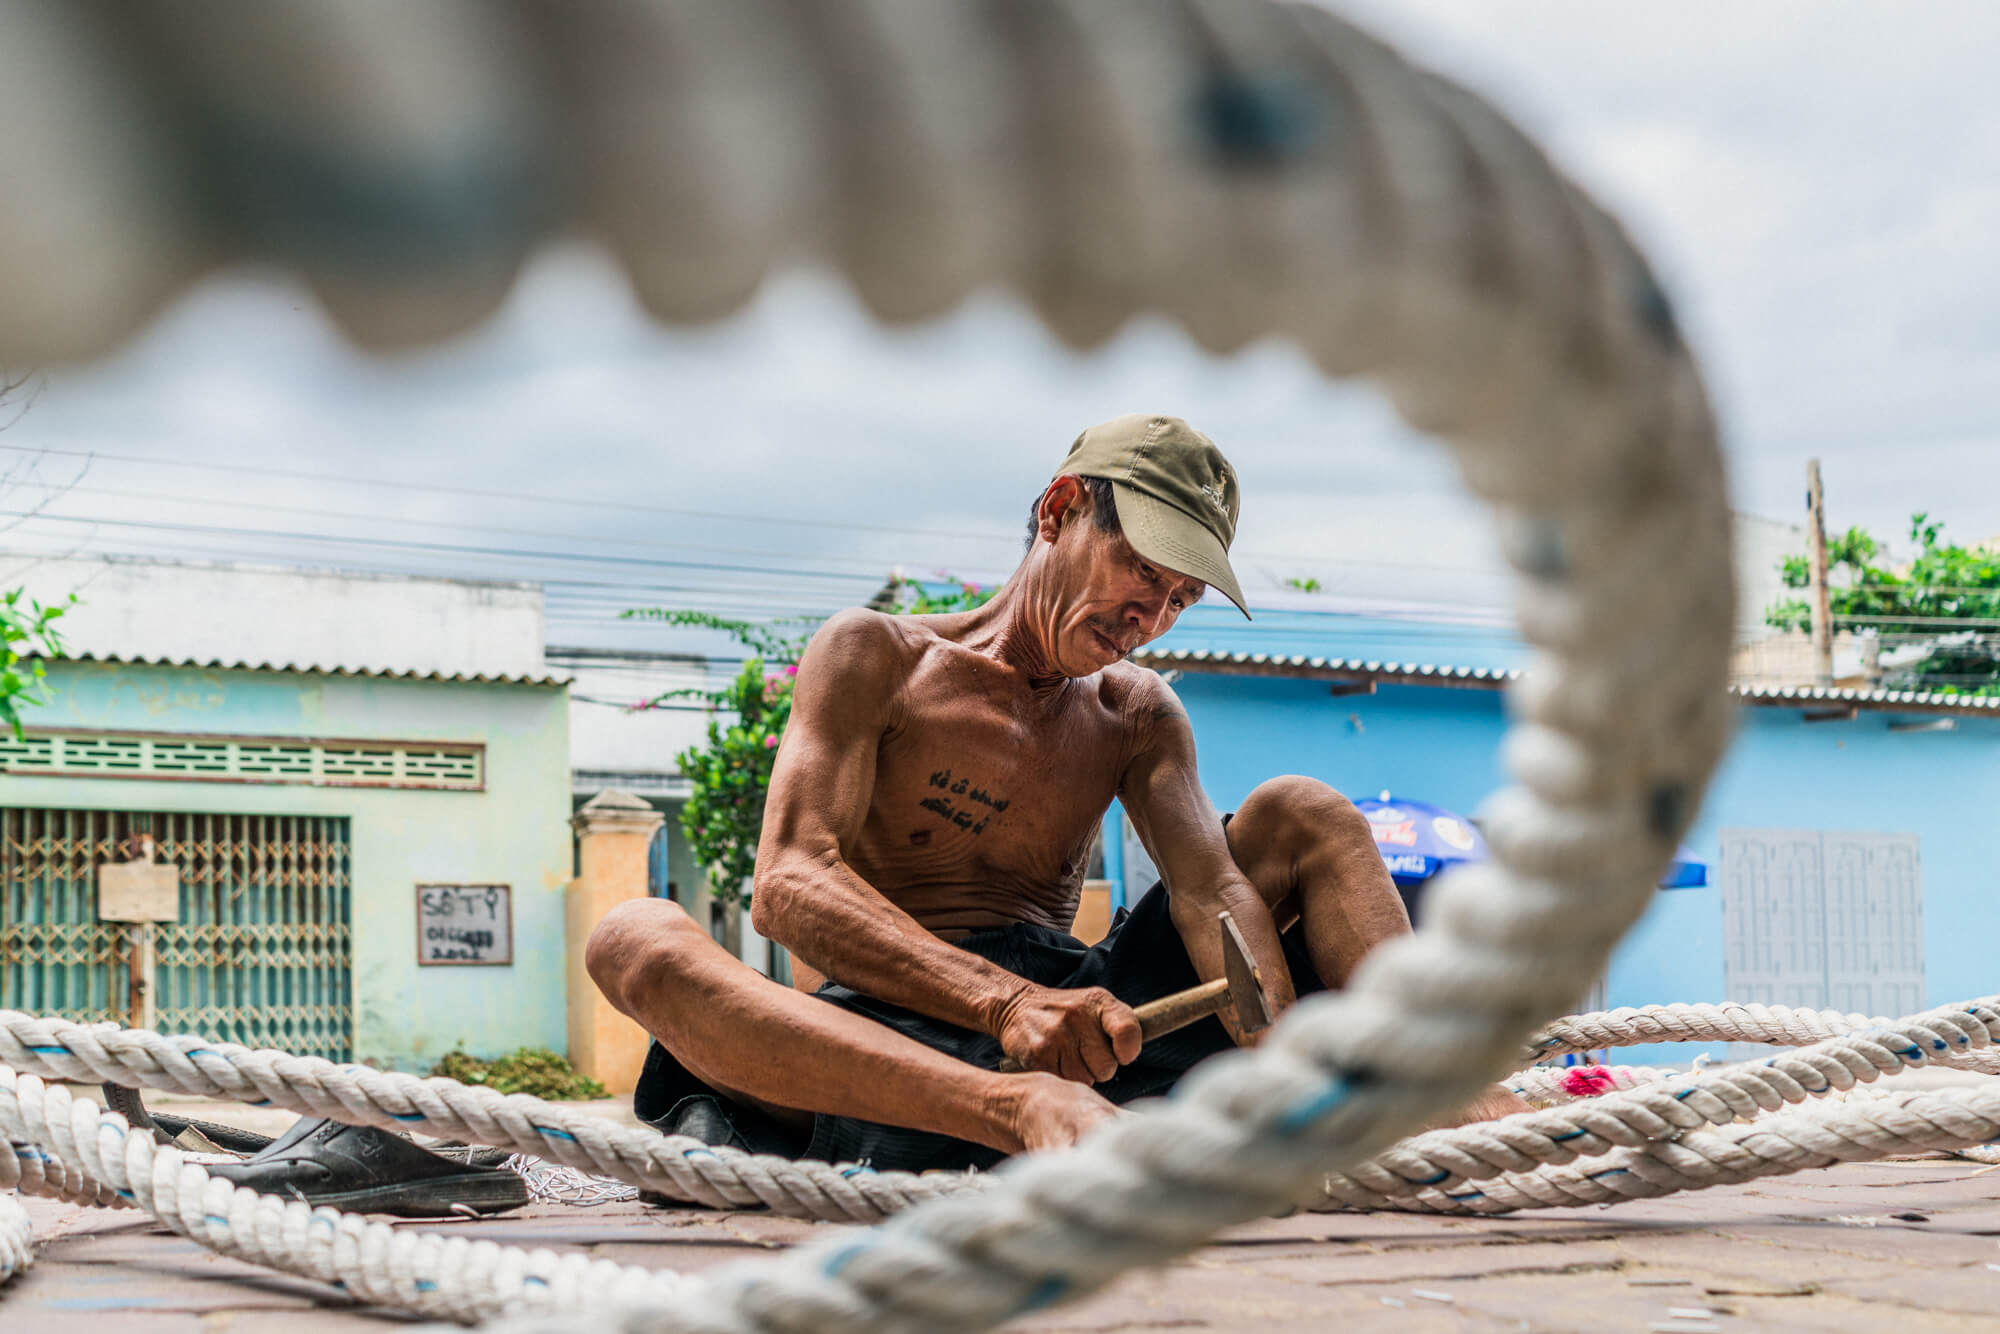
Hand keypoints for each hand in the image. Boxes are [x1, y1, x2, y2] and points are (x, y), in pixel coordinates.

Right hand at [995, 983, 1141, 1083]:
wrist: (1015, 1006)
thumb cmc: (1065, 1012)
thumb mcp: (1096, 1006)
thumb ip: (1121, 1026)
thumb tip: (1134, 1055)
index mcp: (1099, 1001)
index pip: (1128, 1032)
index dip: (1129, 1050)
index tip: (1122, 1053)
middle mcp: (1078, 1015)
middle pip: (1107, 1068)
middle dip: (1097, 1067)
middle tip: (1082, 1051)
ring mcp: (1056, 1035)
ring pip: (1085, 1080)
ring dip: (1077, 1075)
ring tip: (1065, 1055)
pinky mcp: (1038, 1055)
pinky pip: (1063, 1084)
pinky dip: (1059, 1077)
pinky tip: (1052, 1060)